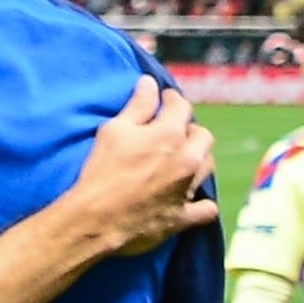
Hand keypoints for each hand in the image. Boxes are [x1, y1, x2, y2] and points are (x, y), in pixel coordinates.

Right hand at [66, 79, 218, 256]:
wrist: (95, 219)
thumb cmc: (100, 172)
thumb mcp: (113, 132)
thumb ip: (137, 106)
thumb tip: (150, 83)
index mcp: (170, 135)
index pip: (181, 107)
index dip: (171, 100)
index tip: (164, 100)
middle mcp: (187, 159)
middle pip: (203, 137)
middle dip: (190, 130)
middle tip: (172, 132)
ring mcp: (188, 189)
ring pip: (208, 166)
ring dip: (198, 159)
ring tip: (181, 161)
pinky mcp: (183, 216)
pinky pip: (206, 208)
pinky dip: (201, 203)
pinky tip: (190, 199)